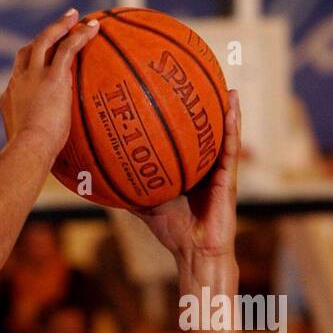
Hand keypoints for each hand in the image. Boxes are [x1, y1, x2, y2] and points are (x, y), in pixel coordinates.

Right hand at [0, 9, 101, 160]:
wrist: (27, 151)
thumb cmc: (26, 158)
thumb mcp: (25, 148)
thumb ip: (32, 144)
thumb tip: (40, 160)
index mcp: (9, 99)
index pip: (19, 76)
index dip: (29, 67)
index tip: (40, 65)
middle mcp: (18, 82)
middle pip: (28, 51)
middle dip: (42, 38)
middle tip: (56, 29)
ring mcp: (33, 77)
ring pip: (45, 41)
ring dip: (60, 26)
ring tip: (74, 17)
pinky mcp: (52, 76)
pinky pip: (67, 47)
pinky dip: (80, 35)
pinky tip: (93, 27)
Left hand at [134, 89, 241, 264]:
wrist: (194, 251)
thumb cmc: (173, 232)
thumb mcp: (146, 206)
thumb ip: (130, 190)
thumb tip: (99, 180)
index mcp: (190, 172)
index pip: (185, 141)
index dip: (181, 120)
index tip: (171, 95)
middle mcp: (206, 167)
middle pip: (205, 133)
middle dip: (204, 108)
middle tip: (198, 81)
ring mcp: (221, 171)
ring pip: (223, 134)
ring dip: (225, 109)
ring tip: (223, 83)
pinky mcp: (230, 176)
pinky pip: (231, 146)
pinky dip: (233, 124)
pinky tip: (232, 105)